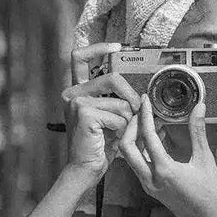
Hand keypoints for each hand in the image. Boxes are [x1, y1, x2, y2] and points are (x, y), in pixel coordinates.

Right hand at [59, 42, 140, 182]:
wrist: (85, 169)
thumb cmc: (100, 146)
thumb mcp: (110, 118)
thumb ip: (119, 101)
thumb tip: (143, 94)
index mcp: (77, 91)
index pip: (80, 57)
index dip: (98, 48)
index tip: (116, 46)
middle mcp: (73, 93)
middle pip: (112, 78)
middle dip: (130, 96)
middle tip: (136, 110)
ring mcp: (76, 102)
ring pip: (119, 103)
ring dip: (126, 121)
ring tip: (117, 134)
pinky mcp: (84, 113)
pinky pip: (118, 116)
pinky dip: (122, 130)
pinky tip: (111, 140)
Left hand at [119, 95, 216, 216]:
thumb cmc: (212, 195)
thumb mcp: (205, 161)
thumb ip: (198, 132)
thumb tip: (198, 106)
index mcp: (164, 170)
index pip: (147, 136)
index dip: (145, 114)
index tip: (145, 99)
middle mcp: (150, 179)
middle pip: (127, 147)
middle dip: (131, 126)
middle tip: (141, 111)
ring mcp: (149, 186)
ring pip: (129, 157)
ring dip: (135, 138)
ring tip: (149, 122)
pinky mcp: (152, 189)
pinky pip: (138, 165)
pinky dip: (142, 150)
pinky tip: (157, 139)